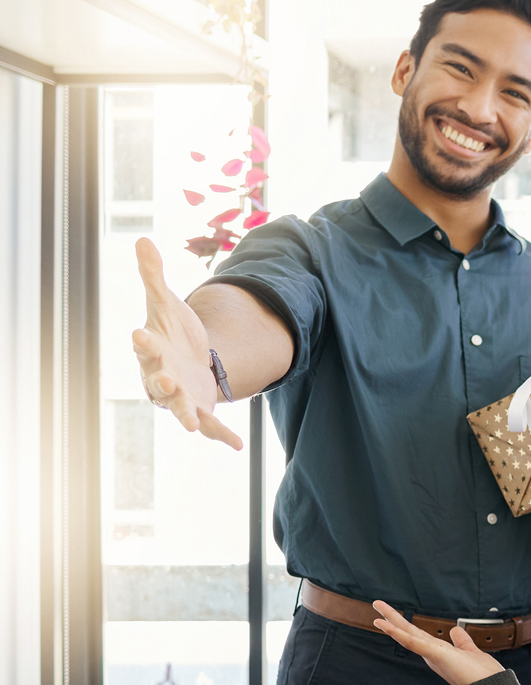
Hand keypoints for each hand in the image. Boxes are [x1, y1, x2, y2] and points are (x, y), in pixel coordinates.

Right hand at [132, 237, 241, 448]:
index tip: (139, 333)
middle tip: (165, 381)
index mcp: (152, 349)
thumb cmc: (170, 331)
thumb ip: (153, 275)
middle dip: (161, 381)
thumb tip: (141, 238)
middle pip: (158, 380)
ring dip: (185, 415)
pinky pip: (211, 425)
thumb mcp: (165, 302)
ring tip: (192, 426)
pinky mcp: (200, 409)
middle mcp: (162, 376)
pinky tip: (237, 446)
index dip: (143, 340)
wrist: (186, 358)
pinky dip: (222, 436)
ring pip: (180, 408)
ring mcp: (180, 396)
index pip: (144, 344)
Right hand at [370, 602, 504, 684]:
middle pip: (408, 632)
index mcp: (438, 652)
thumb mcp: (470, 651)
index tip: (391, 616)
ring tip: (377, 609)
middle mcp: (432, 654)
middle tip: (377, 603)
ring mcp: (432, 655)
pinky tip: (387, 626)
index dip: (404, 625)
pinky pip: (414, 643)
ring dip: (391, 622)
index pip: (417, 634)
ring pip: (407, 635)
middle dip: (393, 618)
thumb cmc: (483, 676)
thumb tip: (455, 629)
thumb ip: (461, 641)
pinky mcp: (436, 655)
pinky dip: (400, 634)